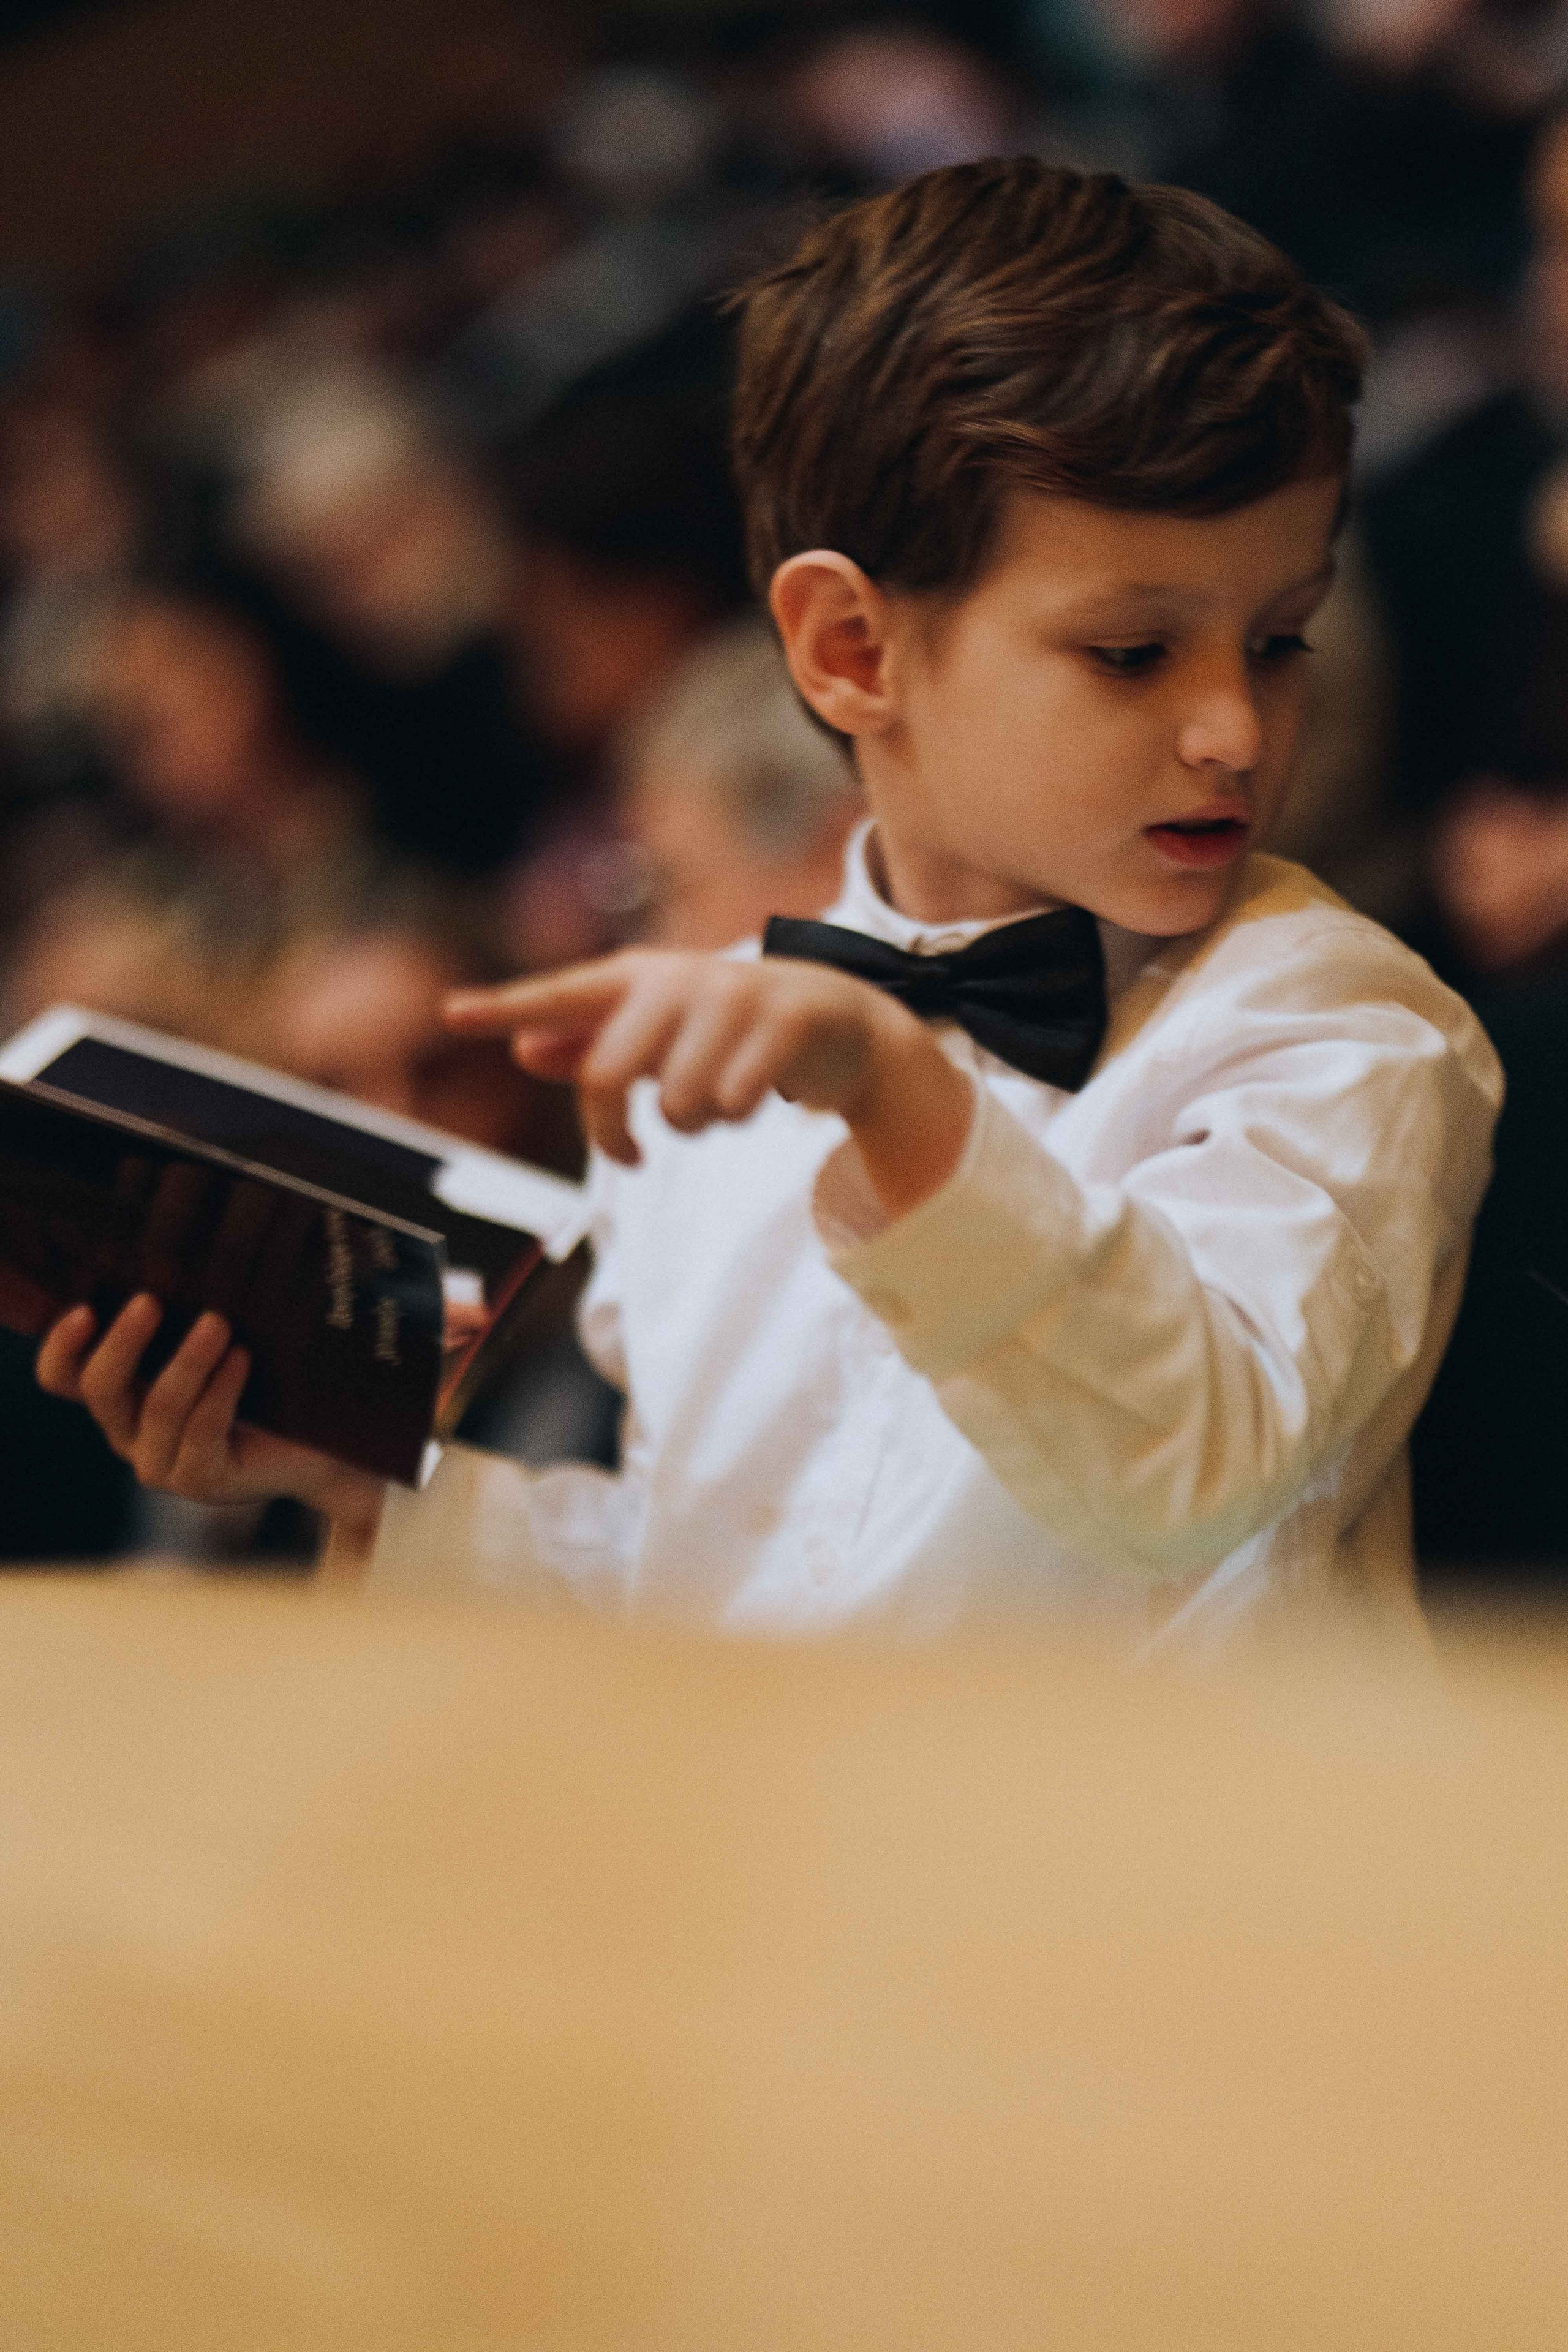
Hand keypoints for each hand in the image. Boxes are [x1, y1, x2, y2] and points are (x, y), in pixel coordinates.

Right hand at [36, 1295, 385, 1535]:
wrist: (313, 1446)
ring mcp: (161, 1462)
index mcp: (119, 1395)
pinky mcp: (201, 1481)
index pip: (61, 1378)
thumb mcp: (210, 1345)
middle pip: (99, 1389)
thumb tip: (173, 1248)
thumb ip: (181, 1316)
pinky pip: (202, 1432)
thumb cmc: (256, 1383)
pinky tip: (242, 1359)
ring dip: (186, 1361)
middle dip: (121, 1343)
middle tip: (149, 1301)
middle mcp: (128, 1431)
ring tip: (216, 1323)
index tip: (84, 1307)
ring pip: (158, 1408)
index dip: (60, 1346)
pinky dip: (220, 1391)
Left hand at [446, 948, 974, 1217]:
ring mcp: (734, 996)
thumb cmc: (720, 1030)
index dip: (506, 1006)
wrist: (831, 1016)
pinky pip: (735, 1102)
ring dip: (691, 1126)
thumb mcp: (654, 1034)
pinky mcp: (785, 1022)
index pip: (561, 994)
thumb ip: (590, 1043)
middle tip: (629, 1150)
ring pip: (678, 1104)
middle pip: (608, 1074)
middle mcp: (678, 978)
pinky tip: (753, 1096)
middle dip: (613, 1131)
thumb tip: (525, 1049)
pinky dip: (737, 1116)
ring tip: (712, 1104)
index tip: (450, 1012)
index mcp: (636, 978)